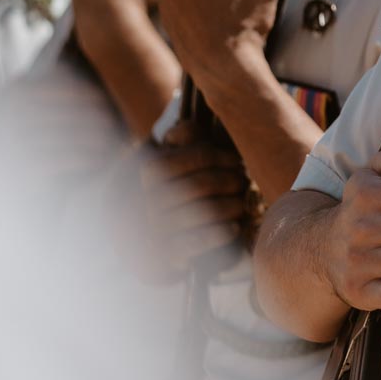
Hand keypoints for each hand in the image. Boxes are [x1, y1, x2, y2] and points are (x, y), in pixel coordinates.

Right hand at [120, 119, 247, 283]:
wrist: (136, 235)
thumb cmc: (163, 186)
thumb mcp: (166, 156)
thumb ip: (181, 138)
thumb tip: (189, 126)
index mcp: (150, 168)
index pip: (197, 155)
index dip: (224, 156)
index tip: (237, 161)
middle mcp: (149, 196)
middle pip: (204, 183)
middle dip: (231, 181)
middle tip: (243, 182)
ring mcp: (155, 226)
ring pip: (206, 212)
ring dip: (232, 206)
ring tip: (241, 203)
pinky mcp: (163, 254)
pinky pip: (199, 242)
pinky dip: (221, 233)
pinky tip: (233, 227)